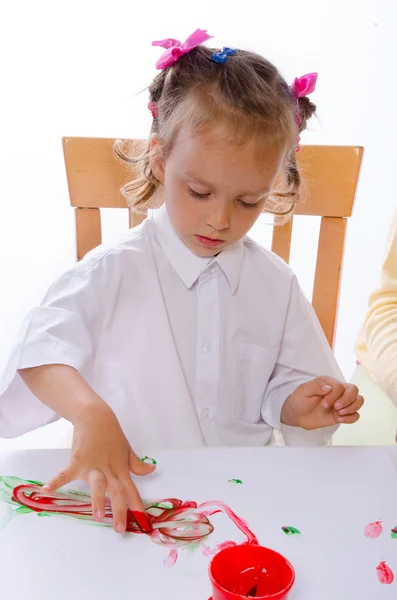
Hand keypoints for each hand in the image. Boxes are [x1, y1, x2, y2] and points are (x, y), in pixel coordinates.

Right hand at [42, 403, 155, 532]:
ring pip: (97, 484)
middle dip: (119, 510)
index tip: (143, 523)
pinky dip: (56, 481)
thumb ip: (136, 463)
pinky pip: (66, 473)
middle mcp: (109, 470)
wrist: (95, 416)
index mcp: (121, 469)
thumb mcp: (126, 449)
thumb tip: (151, 470)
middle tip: (120, 528)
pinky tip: (47, 490)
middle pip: (116, 492)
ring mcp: (93, 466)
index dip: (137, 506)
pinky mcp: (77, 461)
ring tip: (96, 515)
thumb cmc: (111, 434)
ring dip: (97, 499)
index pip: (131, 490)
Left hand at [280, 376, 363, 429]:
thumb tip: (329, 388)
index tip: (324, 404)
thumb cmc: (299, 400)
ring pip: (359, 401)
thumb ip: (315, 387)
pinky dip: (351, 418)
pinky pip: (355, 415)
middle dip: (347, 400)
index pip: (340, 386)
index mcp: (329, 382)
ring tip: (339, 414)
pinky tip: (340, 419)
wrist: (297, 415)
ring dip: (352, 407)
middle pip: (354, 390)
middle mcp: (338, 391)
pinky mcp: (342, 414)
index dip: (334, 396)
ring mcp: (341, 403)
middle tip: (336, 408)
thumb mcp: (303, 391)